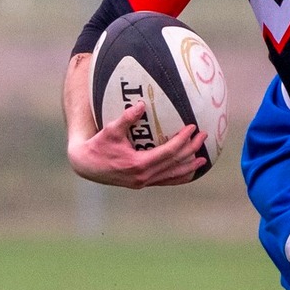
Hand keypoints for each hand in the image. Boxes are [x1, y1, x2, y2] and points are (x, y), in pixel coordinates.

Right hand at [67, 101, 206, 188]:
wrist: (86, 166)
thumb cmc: (98, 146)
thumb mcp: (110, 130)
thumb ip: (126, 118)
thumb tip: (142, 105)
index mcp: (139, 164)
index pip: (168, 152)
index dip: (183, 140)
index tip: (192, 128)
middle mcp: (144, 176)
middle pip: (175, 163)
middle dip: (191, 150)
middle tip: (203, 136)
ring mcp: (143, 182)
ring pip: (172, 176)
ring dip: (189, 166)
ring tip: (203, 159)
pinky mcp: (141, 184)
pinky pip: (165, 181)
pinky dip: (178, 177)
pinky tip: (188, 172)